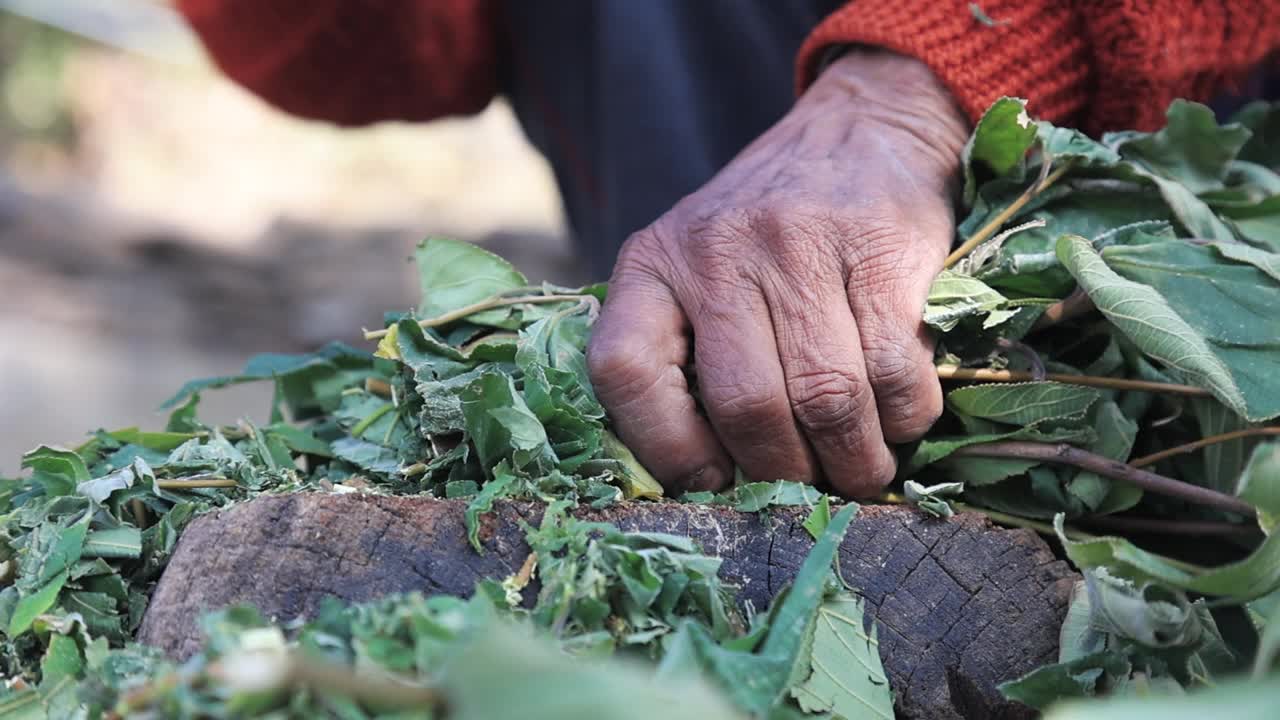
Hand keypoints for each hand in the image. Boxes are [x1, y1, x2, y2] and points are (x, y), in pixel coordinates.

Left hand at [587, 49, 968, 496]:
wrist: (859, 131)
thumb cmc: (767, 231)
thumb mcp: (694, 268)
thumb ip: (685, 352)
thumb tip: (714, 483)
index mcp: (652, 263)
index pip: (625, 370)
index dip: (666, 447)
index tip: (711, 479)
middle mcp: (716, 251)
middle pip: (745, 404)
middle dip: (785, 473)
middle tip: (808, 488)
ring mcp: (801, 246)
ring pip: (826, 398)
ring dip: (853, 460)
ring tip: (861, 470)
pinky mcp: (880, 250)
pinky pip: (893, 369)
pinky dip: (904, 416)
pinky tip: (900, 416)